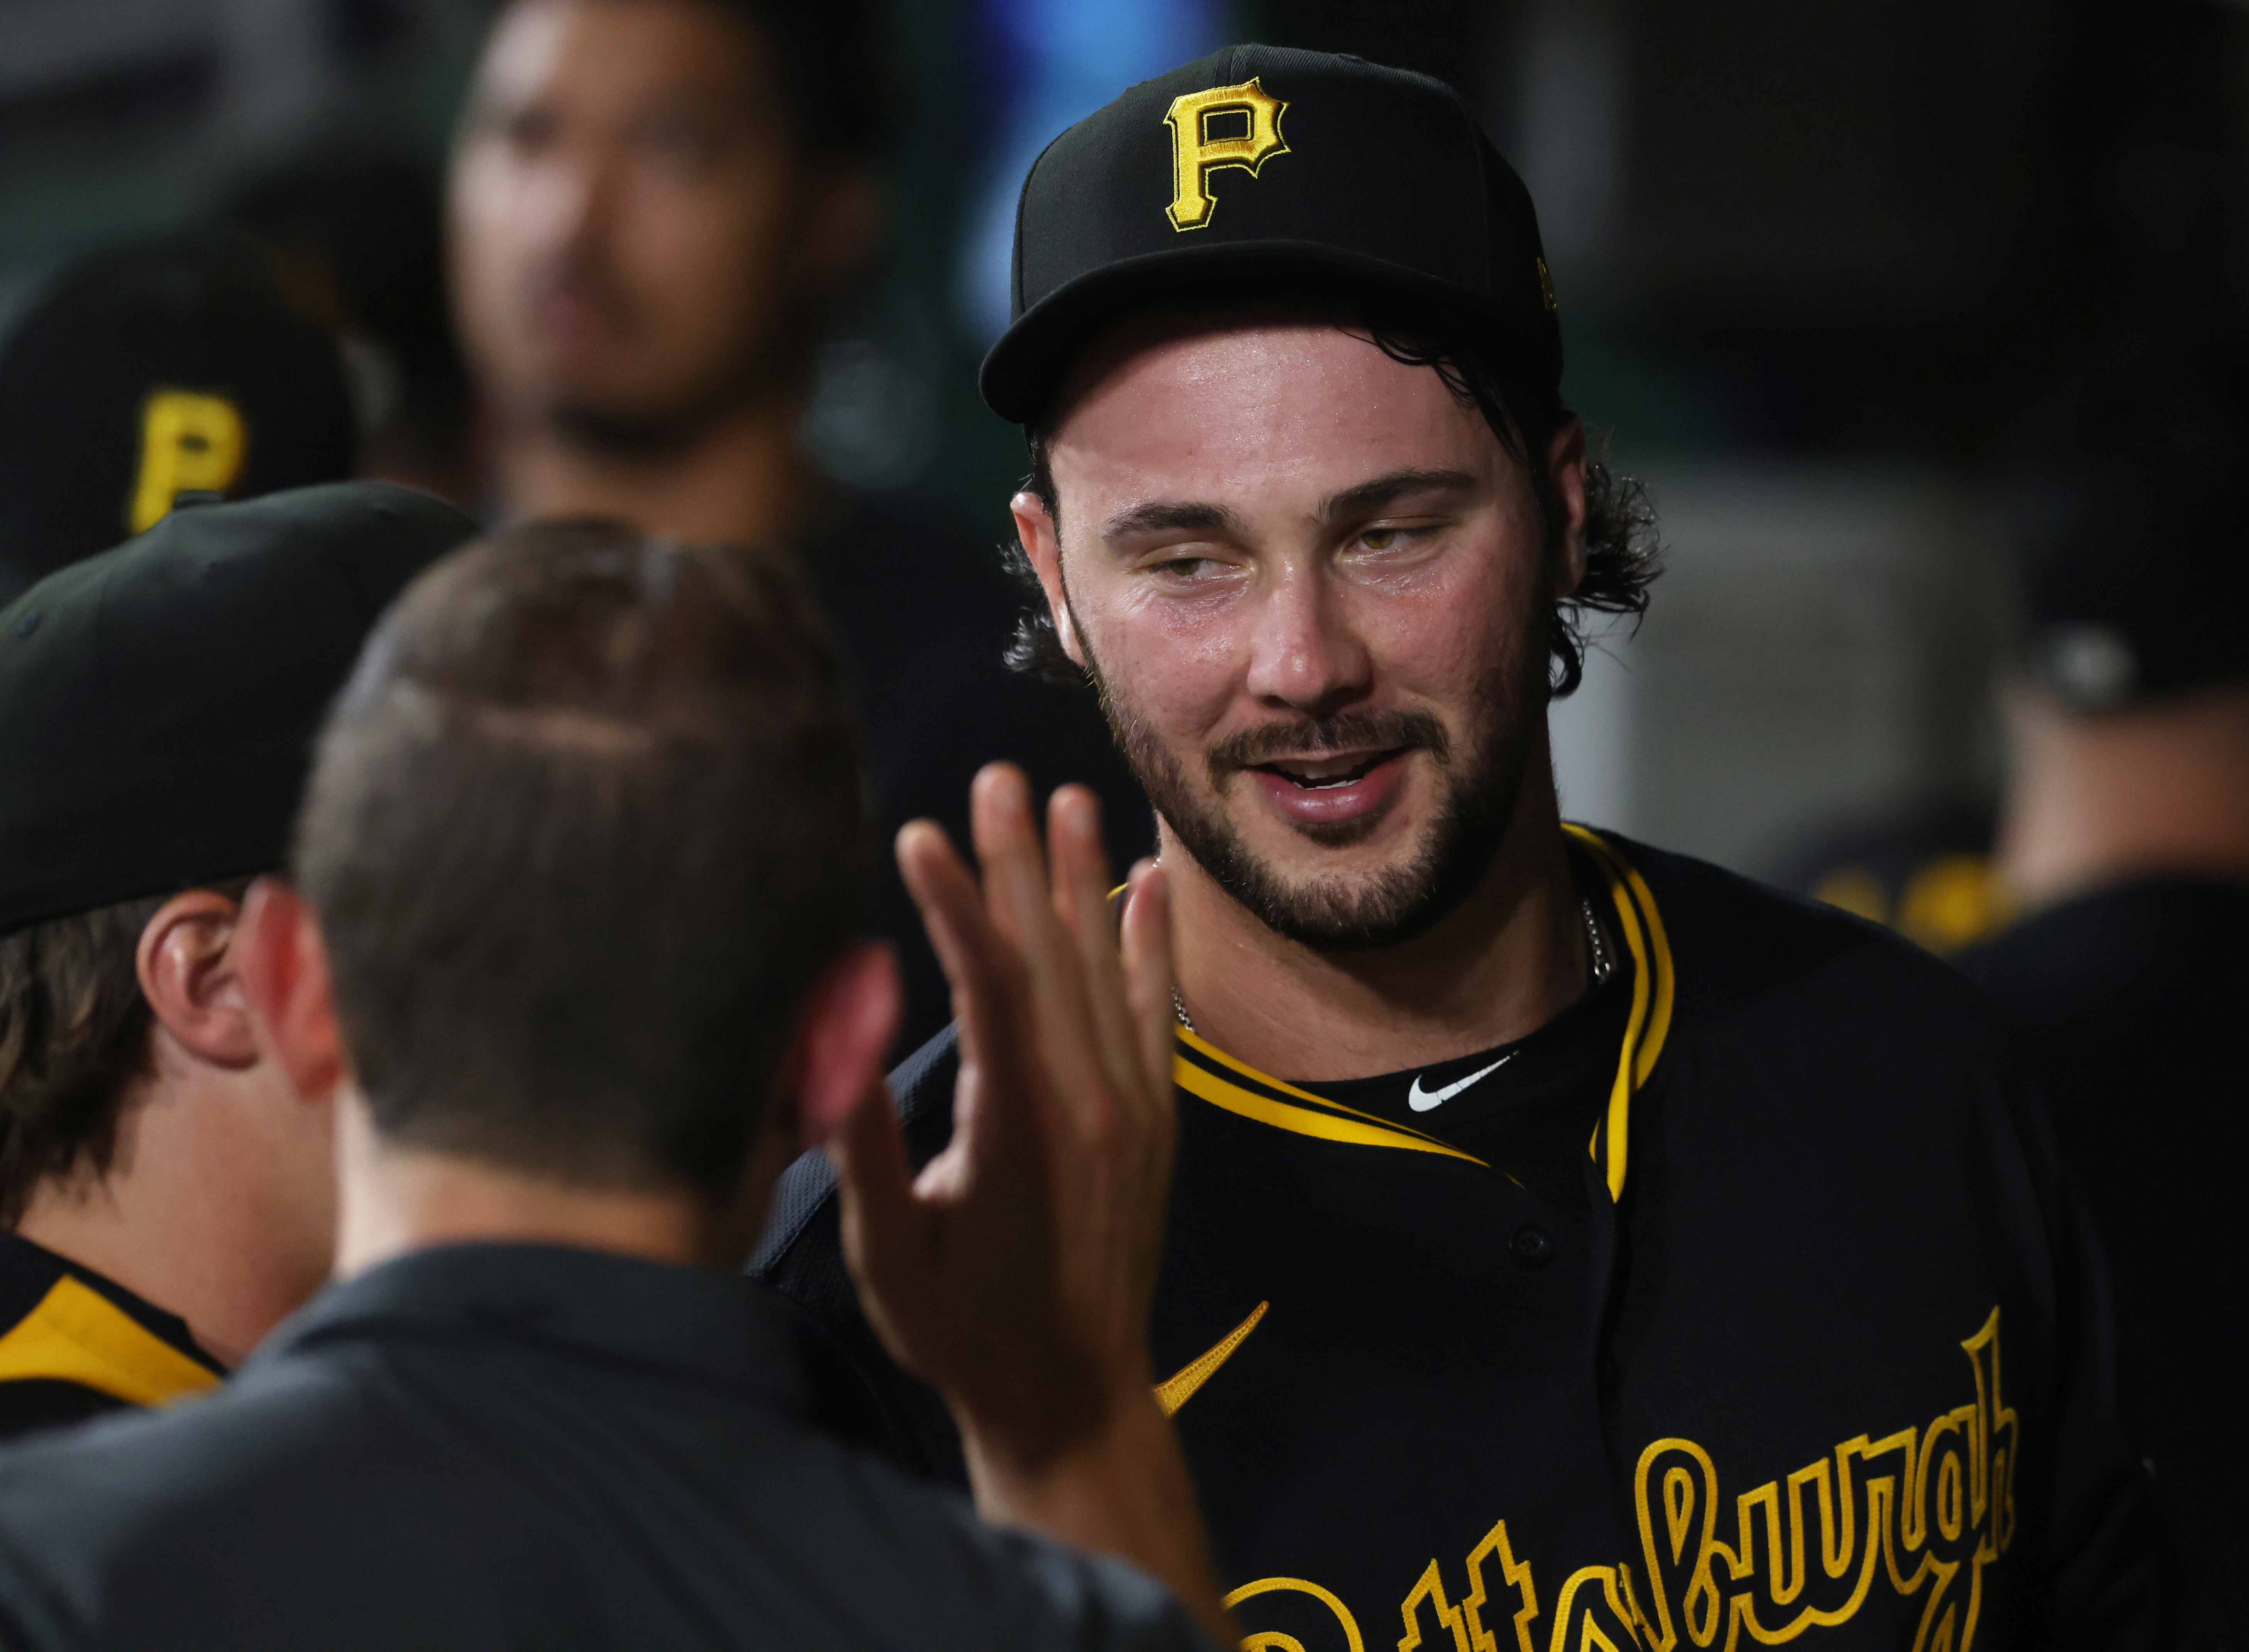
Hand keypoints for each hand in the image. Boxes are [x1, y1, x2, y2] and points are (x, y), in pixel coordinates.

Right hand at [832, 764, 1175, 1468]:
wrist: (1073, 1395)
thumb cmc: (965, 1330)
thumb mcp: (891, 1255)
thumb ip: (865, 1147)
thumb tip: (837, 1038)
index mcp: (1018, 1121)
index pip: (989, 981)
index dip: (956, 904)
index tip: (921, 835)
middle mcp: (1089, 1098)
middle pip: (1054, 954)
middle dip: (1022, 860)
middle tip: (1001, 776)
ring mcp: (1132, 1106)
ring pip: (1108, 970)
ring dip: (1087, 881)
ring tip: (1072, 799)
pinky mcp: (1155, 1120)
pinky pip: (1158, 1015)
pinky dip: (1154, 948)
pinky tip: (1150, 890)